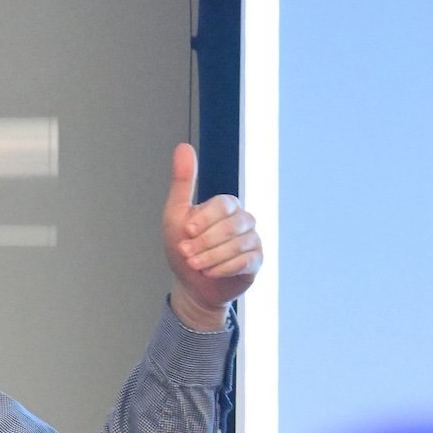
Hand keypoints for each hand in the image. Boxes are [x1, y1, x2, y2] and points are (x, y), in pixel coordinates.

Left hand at [161, 143, 261, 330]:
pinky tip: (210, 273)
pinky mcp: (256, 261)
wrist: (191, 285)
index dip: (204, 219)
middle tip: (186, 253)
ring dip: (212, 257)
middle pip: (232, 225)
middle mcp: (243, 220)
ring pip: (239, 244)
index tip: (186, 232)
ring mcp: (252, 240)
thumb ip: (183, 183)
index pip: (224, 204)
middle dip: (205, 243)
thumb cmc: (183, 248)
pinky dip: (224, 268)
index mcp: (226, 206)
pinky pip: (247, 261)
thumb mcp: (175, 216)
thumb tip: (183, 147)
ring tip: (195, 265)